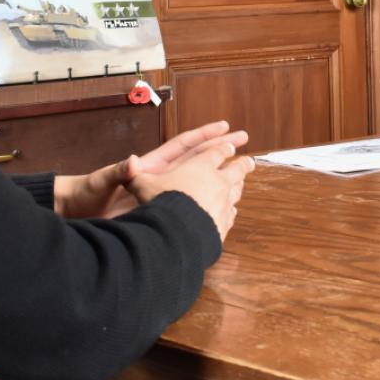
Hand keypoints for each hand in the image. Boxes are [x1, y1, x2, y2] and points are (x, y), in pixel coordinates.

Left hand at [53, 120, 248, 219]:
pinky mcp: (159, 211)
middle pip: (197, 159)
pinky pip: (188, 204)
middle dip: (221, 149)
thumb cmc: (86, 194)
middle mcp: (159, 177)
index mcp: (150, 165)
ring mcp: (161, 194)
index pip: (183, 145)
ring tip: (242, 172)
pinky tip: (223, 205)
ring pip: (197, 182)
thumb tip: (130, 162)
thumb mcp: (101, 181)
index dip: (204, 135)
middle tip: (245, 141)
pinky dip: (207, 202)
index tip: (226, 127)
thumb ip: (117, 171)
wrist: (77, 214)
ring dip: (219, 175)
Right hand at [129, 140, 252, 240]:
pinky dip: (231, 211)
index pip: (216, 152)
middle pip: (236, 169)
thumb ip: (136, 176)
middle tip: (250, 161)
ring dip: (239, 186)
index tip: (231, 145)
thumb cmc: (161, 204)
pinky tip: (231, 212)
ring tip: (241, 184)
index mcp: (201, 166)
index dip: (223, 148)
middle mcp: (218, 182)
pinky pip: (231, 214)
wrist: (177, 233)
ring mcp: (224, 203)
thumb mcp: (143, 186)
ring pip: (237, 191)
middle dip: (243, 164)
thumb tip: (129, 164)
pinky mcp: (224, 224)